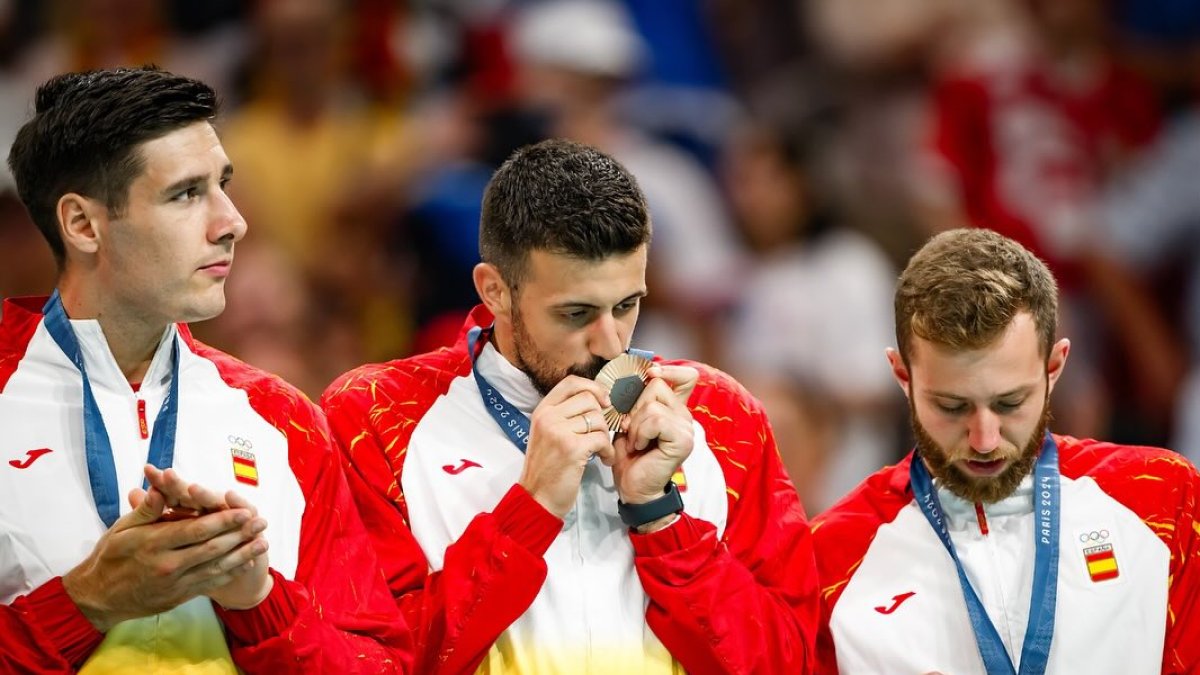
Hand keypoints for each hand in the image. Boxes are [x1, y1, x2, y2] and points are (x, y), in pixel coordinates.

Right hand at [62, 486, 266, 631]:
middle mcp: (167, 564)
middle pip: (212, 548)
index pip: (196, 530)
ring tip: (263, 541)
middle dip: (240, 534)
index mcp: (153, 544)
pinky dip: (229, 573)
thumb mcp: (122, 529)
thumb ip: (147, 510)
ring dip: (242, 553)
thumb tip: (162, 488)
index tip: (244, 509)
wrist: (98, 598)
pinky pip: (209, 583)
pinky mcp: (179, 596)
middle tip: (261, 521)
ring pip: (216, 567)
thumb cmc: (110, 557)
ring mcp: (175, 583)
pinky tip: (245, 562)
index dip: (223, 520)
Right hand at [520, 375, 612, 517]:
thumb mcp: (548, 434)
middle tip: (601, 435)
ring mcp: (558, 431)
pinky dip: (608, 451)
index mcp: (542, 410)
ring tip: (602, 451)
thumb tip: (596, 399)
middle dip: (602, 418)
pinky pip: (602, 439)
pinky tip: (603, 460)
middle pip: (589, 399)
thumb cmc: (547, 469)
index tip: (605, 401)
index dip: (593, 387)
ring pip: (598, 419)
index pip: (572, 382)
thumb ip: (564, 415)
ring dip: (606, 436)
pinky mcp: (572, 448)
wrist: (537, 499)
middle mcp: (548, 417)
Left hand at [611, 365, 698, 505]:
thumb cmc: (629, 456)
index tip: (649, 375)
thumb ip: (635, 400)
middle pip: (657, 385)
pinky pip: (656, 420)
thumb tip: (632, 378)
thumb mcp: (628, 421)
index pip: (686, 376)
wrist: (633, 488)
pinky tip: (640, 447)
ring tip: (635, 441)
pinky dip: (641, 432)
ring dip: (635, 424)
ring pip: (652, 404)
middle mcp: (684, 416)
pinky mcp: (683, 440)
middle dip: (634, 405)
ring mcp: (686, 428)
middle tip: (629, 428)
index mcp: (674, 408)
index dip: (668, 370)